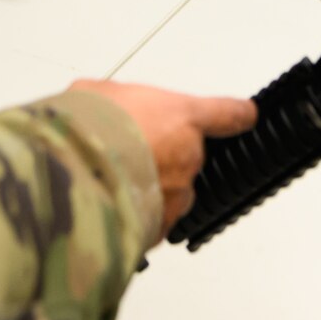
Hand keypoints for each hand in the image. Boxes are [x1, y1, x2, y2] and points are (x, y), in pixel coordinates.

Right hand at [71, 80, 257, 237]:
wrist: (75, 171)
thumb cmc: (88, 128)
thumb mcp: (94, 94)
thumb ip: (111, 99)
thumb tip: (98, 104)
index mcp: (182, 117)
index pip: (226, 114)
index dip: (236, 115)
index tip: (245, 115)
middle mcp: (188, 157)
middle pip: (187, 157)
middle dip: (159, 155)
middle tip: (123, 151)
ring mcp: (177, 194)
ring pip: (170, 192)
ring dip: (148, 188)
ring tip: (110, 181)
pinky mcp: (159, 226)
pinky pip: (152, 222)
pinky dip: (135, 216)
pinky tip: (108, 206)